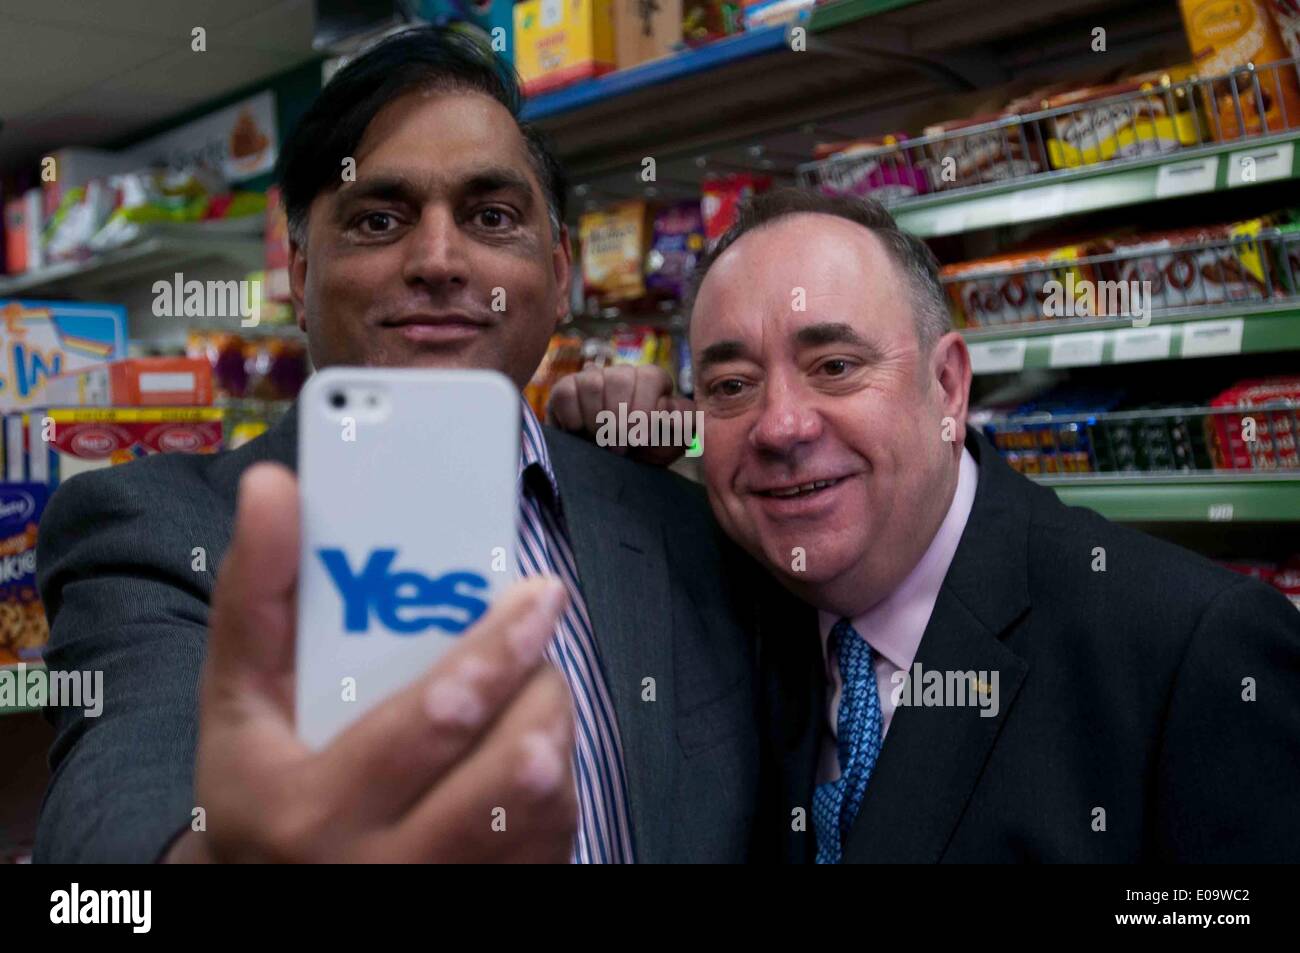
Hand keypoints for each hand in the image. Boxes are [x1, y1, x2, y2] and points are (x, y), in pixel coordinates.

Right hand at [167, 462, 576, 862]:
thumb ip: (256, 593)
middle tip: (539, 626)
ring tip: (524, 687)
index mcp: (312, 809)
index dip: (496, 650)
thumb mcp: (238, 698)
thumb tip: (274, 485)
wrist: (282, 896)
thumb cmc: (261, 782)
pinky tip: (517, 748)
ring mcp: (446, 893)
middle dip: (539, 680)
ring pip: (547, 799)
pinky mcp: (494, 899)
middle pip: (515, 766)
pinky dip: (554, 776)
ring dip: (550, 724)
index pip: (433, 722)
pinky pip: (557, 833)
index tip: (538, 593)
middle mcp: (385, 869)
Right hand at [547, 364, 693, 466]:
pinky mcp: (565, 388)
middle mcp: (623, 373)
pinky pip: (567, 394)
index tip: (640, 440)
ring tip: (599, 443)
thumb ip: (684, 427)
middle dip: (620, 420)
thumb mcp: (668, 445)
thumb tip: (682, 413)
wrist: (605, 471)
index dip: (645, 411)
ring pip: (594, 383)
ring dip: (597, 423)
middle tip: (619, 448)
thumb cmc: (639, 454)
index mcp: (652, 381)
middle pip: (621, 378)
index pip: (651, 377)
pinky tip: (579, 434)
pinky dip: (574, 420)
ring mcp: (592, 377)